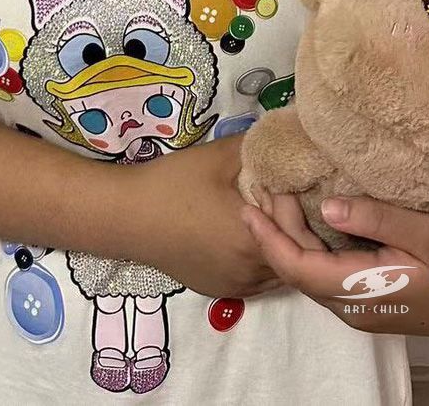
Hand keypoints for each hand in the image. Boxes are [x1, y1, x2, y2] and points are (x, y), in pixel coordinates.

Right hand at [124, 134, 287, 300]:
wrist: (129, 217)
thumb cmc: (174, 184)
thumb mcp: (220, 157)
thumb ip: (257, 147)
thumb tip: (281, 137)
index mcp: (253, 241)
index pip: (299, 228)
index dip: (298, 201)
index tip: (287, 178)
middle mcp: (250, 273)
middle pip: (294, 255)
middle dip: (296, 226)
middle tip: (286, 196)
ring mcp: (235, 287)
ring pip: (279, 272)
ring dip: (283, 246)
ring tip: (272, 215)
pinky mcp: (220, 290)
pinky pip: (258, 281)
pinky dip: (264, 260)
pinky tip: (252, 235)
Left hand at [241, 189, 428, 335]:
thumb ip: (379, 219)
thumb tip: (326, 205)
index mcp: (363, 291)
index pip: (298, 269)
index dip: (269, 238)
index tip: (248, 205)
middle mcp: (355, 303)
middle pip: (299, 269)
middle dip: (277, 229)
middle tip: (268, 183)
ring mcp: (364, 301)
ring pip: (312, 269)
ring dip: (293, 234)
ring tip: (282, 192)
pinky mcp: (375, 292)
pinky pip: (329, 268)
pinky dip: (313, 240)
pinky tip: (314, 210)